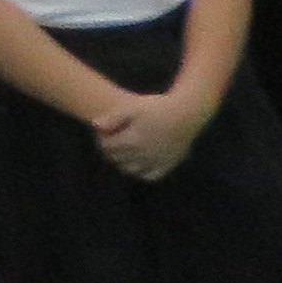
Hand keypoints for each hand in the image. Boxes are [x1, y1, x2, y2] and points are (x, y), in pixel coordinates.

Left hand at [85, 86, 209, 182]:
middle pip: (117, 159)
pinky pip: (150, 175)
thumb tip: (94, 125)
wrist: (187, 113)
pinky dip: (141, 172)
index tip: (103, 133)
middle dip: (110, 151)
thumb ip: (113, 117)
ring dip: (122, 162)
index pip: (107, 147)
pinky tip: (140, 161)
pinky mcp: (168, 164)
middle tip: (111, 140)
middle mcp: (142, 155)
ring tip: (124, 150)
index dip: (101, 140)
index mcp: (132, 141)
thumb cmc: (158, 107)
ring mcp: (155, 161)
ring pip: (131, 170)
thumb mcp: (133, 107)